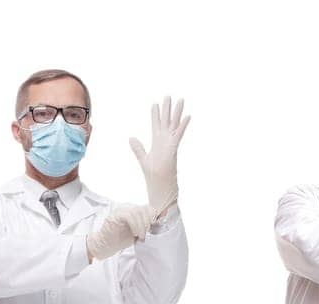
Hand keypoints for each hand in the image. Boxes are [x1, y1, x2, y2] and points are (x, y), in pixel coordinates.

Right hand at [85, 203, 154, 261]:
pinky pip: (129, 216)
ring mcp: (120, 211)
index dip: (154, 214)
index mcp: (133, 212)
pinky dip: (135, 225)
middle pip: (143, 208)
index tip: (157, 224)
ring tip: (140, 235)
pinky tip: (134, 233)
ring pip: (137, 211)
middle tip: (147, 232)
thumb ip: (146, 226)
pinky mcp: (115, 216)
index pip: (147, 207)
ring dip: (142, 225)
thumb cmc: (120, 240)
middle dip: (148, 221)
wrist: (105, 246)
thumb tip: (160, 221)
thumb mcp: (138, 232)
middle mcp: (127, 209)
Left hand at [128, 96, 189, 215]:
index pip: (156, 126)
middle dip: (167, 109)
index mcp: (158, 144)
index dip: (155, 115)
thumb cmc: (155, 179)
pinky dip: (182, 127)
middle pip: (166, 122)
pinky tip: (187, 116)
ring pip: (174, 126)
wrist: (162, 192)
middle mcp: (165, 143)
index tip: (155, 104)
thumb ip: (138, 149)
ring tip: (180, 99)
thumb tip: (131, 138)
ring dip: (177, 113)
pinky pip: (178, 137)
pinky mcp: (173, 151)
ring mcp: (170, 146)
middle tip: (168, 95)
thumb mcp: (144, 161)